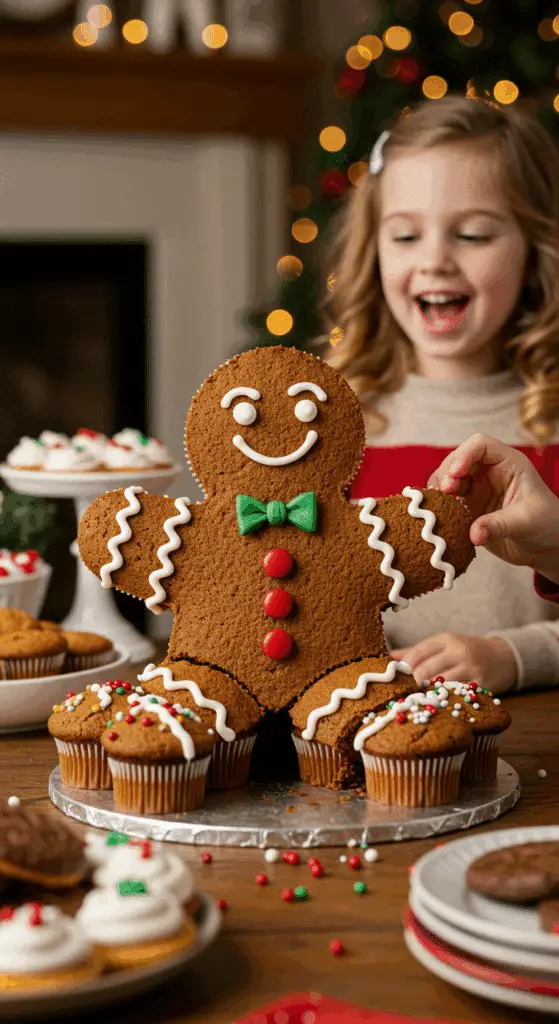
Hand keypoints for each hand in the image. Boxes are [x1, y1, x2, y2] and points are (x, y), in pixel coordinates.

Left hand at [391, 633, 517, 694]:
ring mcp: (471, 669)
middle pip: (427, 670)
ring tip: (418, 699)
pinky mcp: (481, 685)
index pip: (419, 652)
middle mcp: (459, 652)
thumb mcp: (444, 644)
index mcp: (447, 639)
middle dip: (413, 683)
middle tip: (405, 692)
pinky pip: (457, 695)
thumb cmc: (467, 650)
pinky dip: (445, 700)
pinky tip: (438, 703)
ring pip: (440, 685)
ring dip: (427, 694)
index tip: (396, 676)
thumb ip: (418, 650)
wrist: (503, 657)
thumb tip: (390, 656)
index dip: (404, 666)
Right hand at [428, 433, 558, 585]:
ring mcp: (477, 489)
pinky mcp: (469, 508)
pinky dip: (439, 505)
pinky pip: (448, 502)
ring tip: (436, 503)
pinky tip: (436, 514)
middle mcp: (489, 472)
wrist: (547, 546)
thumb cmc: (547, 524)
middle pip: (458, 460)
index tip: (455, 474)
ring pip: (449, 479)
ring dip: (439, 488)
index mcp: (508, 463)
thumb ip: (498, 525)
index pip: (480, 445)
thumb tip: (473, 534)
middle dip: (446, 472)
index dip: (464, 455)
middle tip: (443, 491)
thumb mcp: (526, 522)